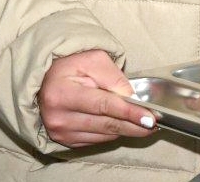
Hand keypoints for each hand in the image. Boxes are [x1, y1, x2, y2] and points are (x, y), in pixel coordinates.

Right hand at [39, 50, 155, 148]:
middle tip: (154, 124)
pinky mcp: (64, 140)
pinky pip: (95, 140)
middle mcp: (59, 117)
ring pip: (103, 135)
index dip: (128, 112)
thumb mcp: (93, 60)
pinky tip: (124, 126)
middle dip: (133, 125)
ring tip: (145, 124)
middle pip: (105, 124)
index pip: (103, 105)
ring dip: (126, 130)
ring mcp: (60, 132)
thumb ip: (113, 77)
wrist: (45, 81)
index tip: (149, 117)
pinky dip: (112, 133)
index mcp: (62, 94)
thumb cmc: (70, 66)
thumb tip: (131, 97)